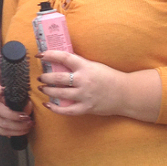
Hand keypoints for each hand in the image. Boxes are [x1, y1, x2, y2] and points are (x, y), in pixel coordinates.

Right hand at [0, 84, 33, 137]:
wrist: (7, 107)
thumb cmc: (14, 101)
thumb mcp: (19, 97)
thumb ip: (24, 101)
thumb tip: (26, 110)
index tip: (0, 91)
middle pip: (0, 111)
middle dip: (15, 117)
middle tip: (28, 118)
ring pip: (3, 124)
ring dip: (18, 127)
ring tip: (29, 125)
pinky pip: (3, 132)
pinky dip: (15, 133)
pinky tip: (24, 130)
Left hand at [36, 50, 159, 120]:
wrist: (126, 93)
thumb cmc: (109, 77)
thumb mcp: (93, 65)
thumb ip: (78, 64)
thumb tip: (59, 60)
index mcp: (85, 66)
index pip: (64, 57)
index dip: (50, 55)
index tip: (40, 55)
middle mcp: (83, 80)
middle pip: (58, 78)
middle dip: (45, 77)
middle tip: (40, 77)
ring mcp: (84, 95)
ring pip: (59, 93)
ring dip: (47, 91)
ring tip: (42, 88)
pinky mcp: (86, 107)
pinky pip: (67, 110)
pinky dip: (55, 108)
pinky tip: (48, 105)